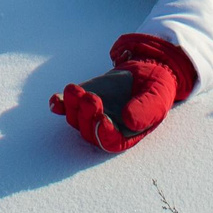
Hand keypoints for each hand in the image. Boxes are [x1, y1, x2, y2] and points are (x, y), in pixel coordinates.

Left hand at [50, 35, 195, 152]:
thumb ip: (145, 110)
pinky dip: (59, 104)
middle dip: (87, 116)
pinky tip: (56, 100)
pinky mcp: (80, 99)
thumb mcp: (156, 99)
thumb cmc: (154, 90)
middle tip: (92, 98)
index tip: (103, 120)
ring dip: (72, 106)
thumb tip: (127, 119)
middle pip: (89, 131)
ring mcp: (90, 114)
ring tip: (75, 90)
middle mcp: (104, 129)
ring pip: (75, 118)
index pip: (110, 141)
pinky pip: (65, 106)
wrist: (145, 71)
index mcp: (125, 135)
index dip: (104, 133)